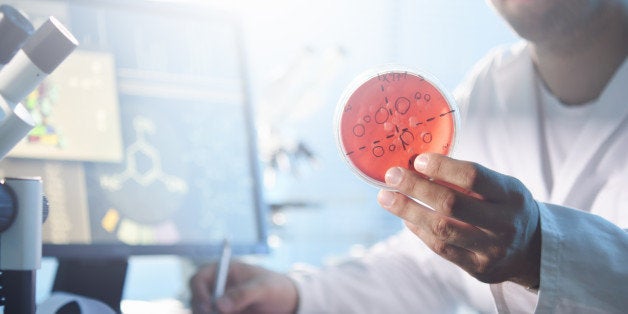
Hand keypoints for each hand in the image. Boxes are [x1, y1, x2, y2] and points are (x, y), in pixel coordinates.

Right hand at [189, 260, 297, 313]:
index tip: (210, 306)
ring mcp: (218, 303)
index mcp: (223, 271)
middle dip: (202, 310)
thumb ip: (243, 294)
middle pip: (195, 300)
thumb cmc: (275, 288)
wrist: (286, 302)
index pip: (198, 278)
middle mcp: (217, 287)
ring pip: (202, 312)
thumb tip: (219, 306)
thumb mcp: (263, 289)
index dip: (199, 292)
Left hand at [377, 153, 540, 287]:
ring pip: (441, 229)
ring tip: (385, 198)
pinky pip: (441, 248)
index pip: (473, 176)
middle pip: (451, 204)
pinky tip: (405, 219)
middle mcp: (504, 224)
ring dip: (407, 211)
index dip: (442, 166)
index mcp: (512, 195)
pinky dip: (419, 231)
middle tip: (391, 176)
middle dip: (416, 187)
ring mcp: (492, 249)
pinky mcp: (478, 268)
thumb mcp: (500, 187)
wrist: (532, 250)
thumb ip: (467, 178)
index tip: (417, 160)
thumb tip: (418, 164)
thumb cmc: (505, 207)